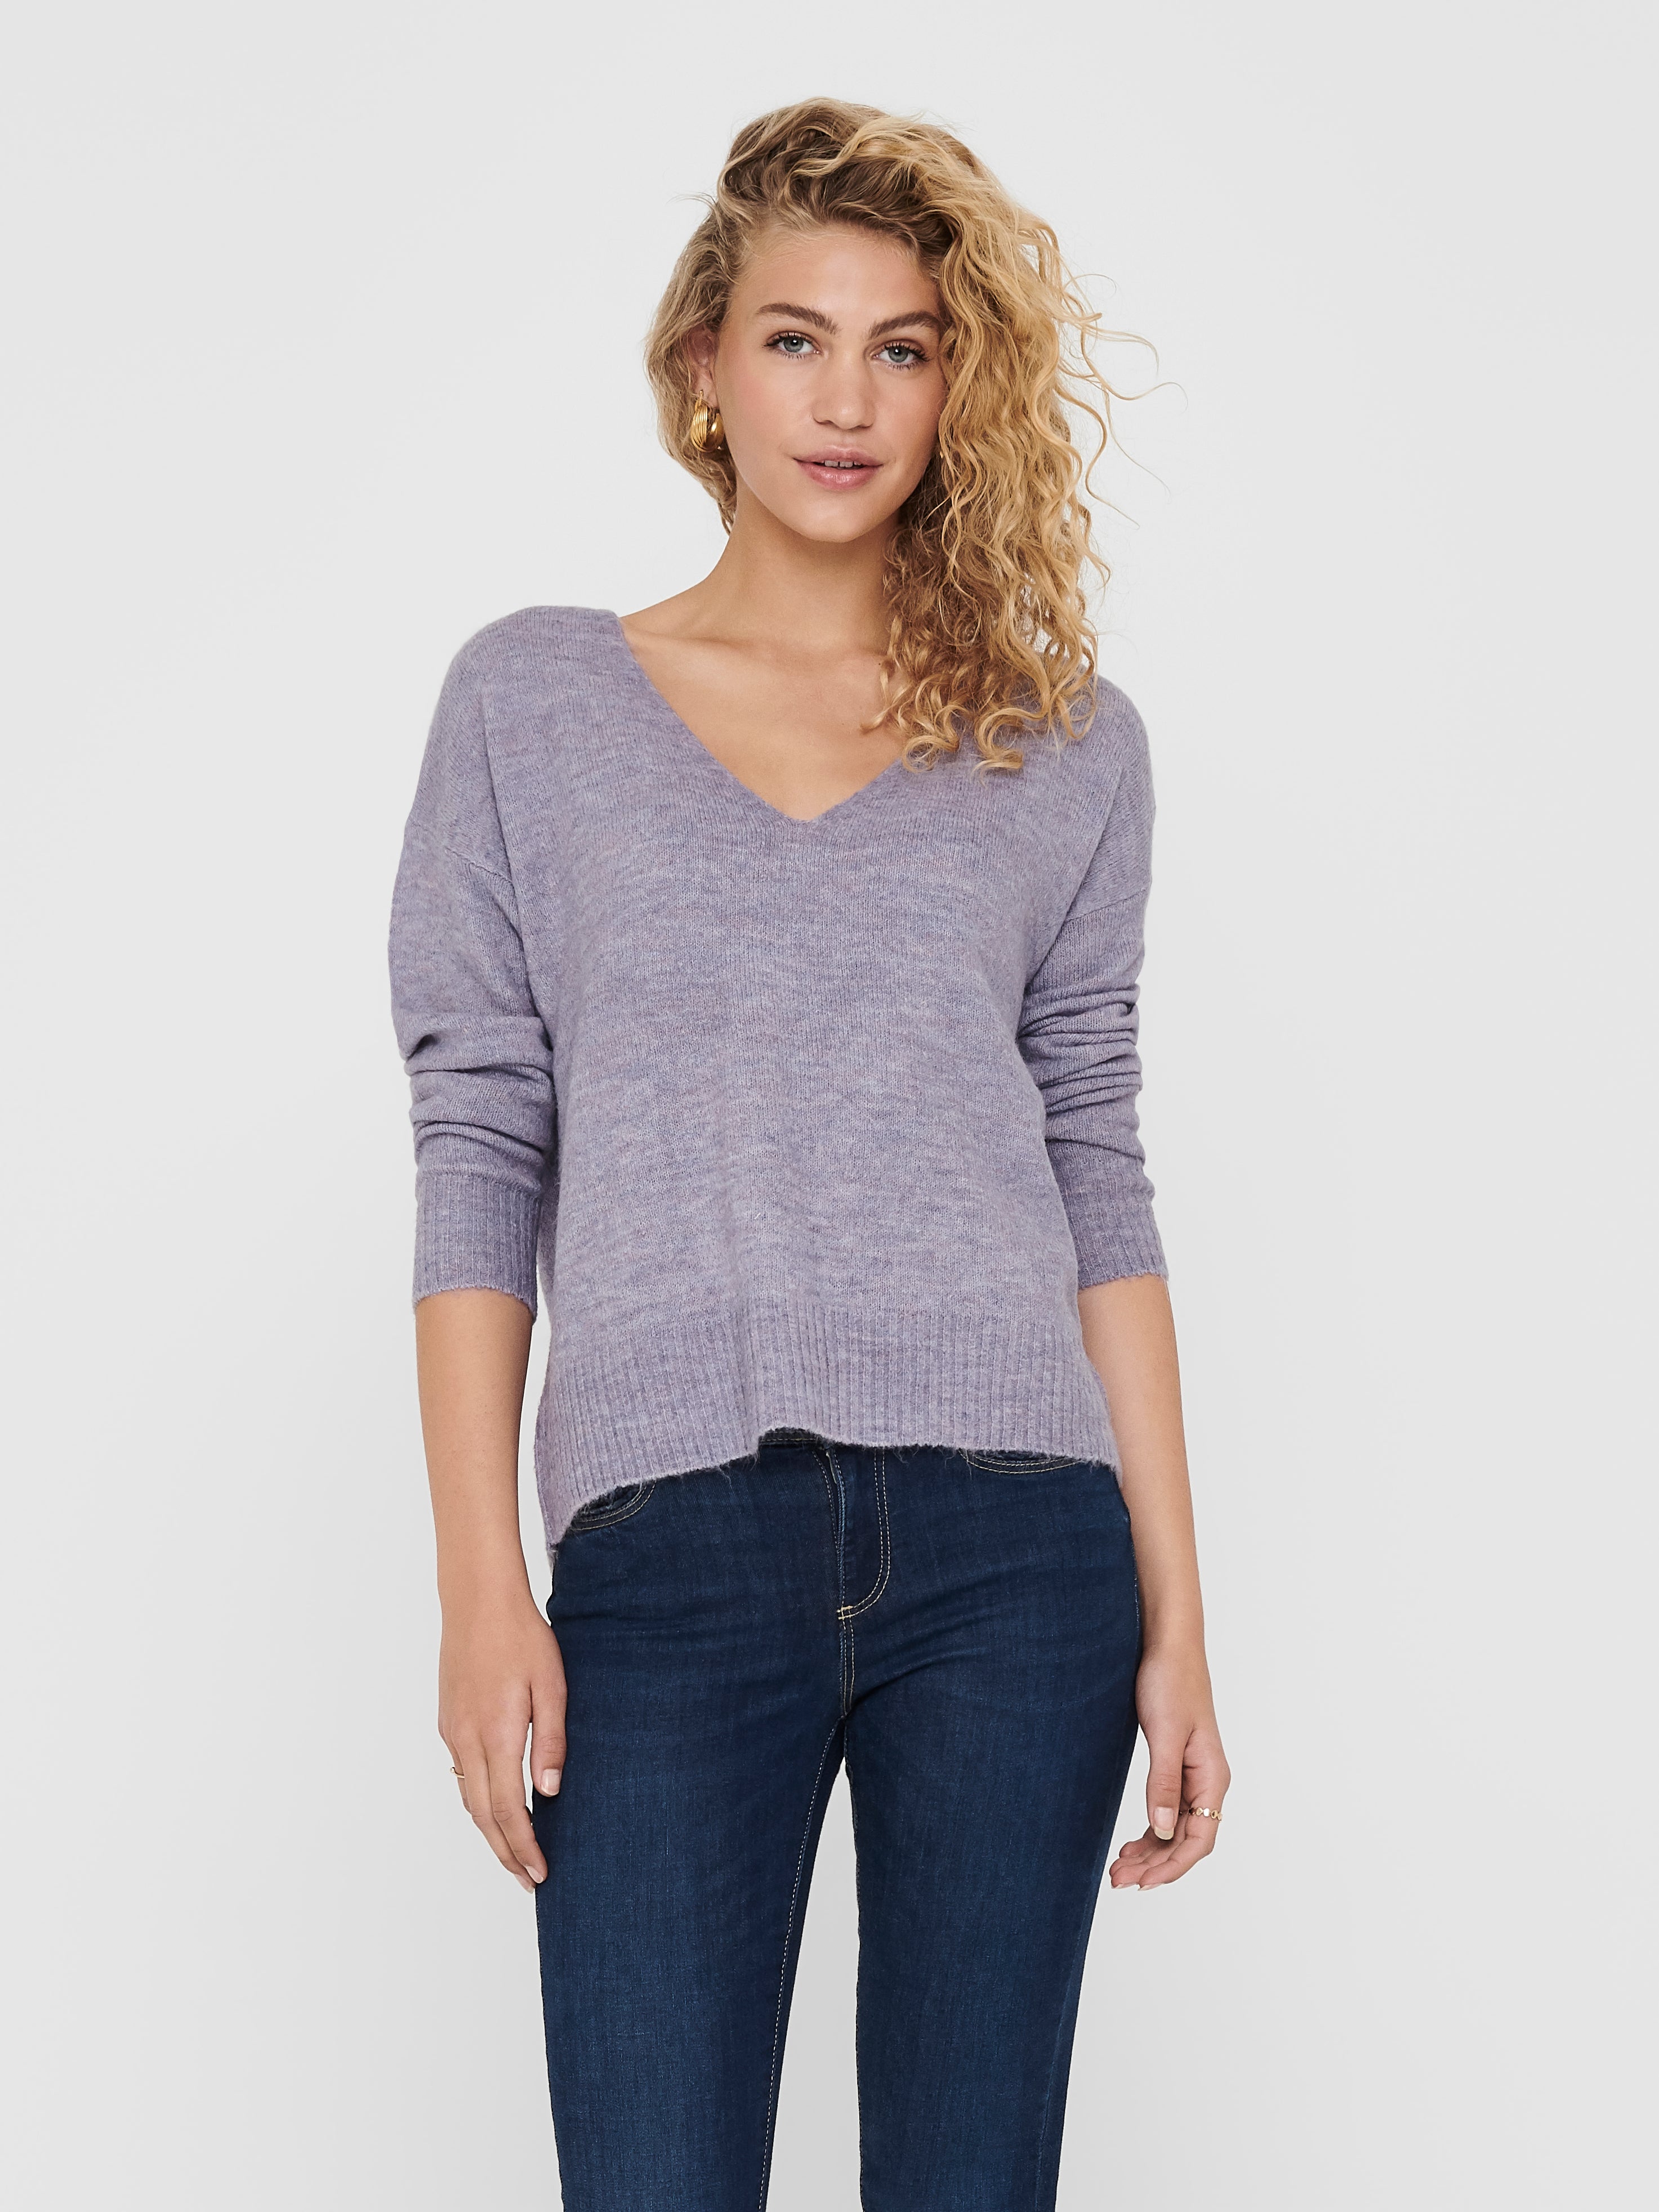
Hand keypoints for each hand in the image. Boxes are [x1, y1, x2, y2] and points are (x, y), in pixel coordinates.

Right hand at [438, 1595, 566, 1892]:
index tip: (540, 1874)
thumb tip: (549, 1794)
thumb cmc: (523, 1637)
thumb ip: (552, 1741)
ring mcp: (453, 1731)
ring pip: (468, 1797)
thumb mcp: (552, 1685)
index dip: (522, 1847)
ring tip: (514, 1854)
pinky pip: (462, 1774)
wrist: (478, 1600)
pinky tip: (494, 1807)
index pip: (506, 1810)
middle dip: (505, 1853)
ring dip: (490, 1831)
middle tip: (527, 1881)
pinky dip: (478, 1801)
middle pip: (482, 1816)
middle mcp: (468, 1740)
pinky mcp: (449, 1721)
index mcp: (497, 1734)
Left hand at [1109, 1642, 1229, 1891]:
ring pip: (1174, 1829)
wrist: (1168, 1645)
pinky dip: (1149, 1831)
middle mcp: (1206, 1782)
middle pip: (1185, 1840)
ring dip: (1150, 1852)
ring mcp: (1192, 1776)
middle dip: (1154, 1865)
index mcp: (1212, 1778)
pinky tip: (1130, 1843)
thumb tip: (1159, 1830)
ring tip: (1118, 1869)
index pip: (1199, 1840)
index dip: (1172, 1866)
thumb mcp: (1166, 1734)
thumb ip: (1164, 1782)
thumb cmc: (1171, 1682)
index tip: (1143, 1883)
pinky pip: (1167, 1811)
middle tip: (1117, 1880)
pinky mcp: (1176, 1766)